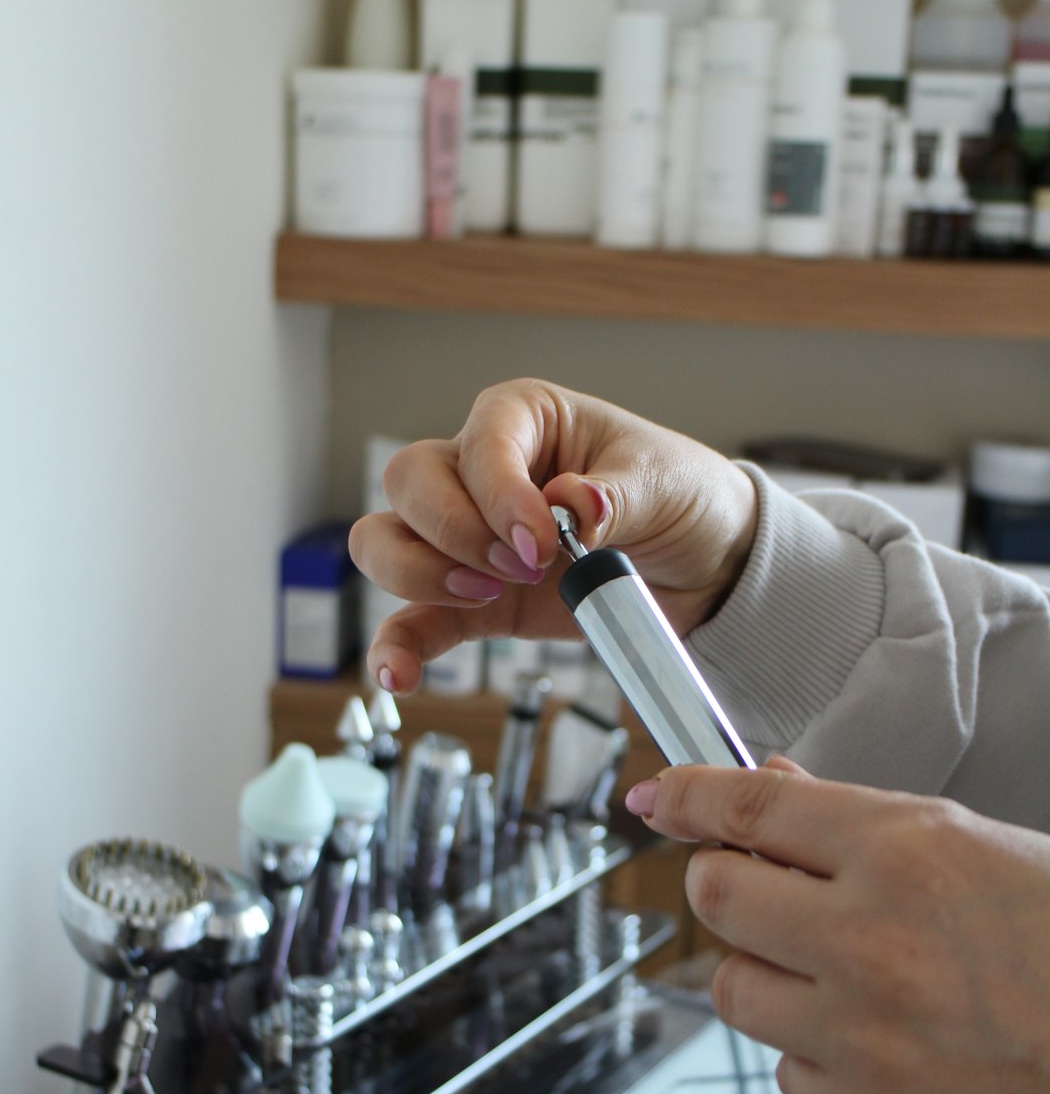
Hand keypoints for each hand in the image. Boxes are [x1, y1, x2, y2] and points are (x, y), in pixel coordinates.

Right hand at [348, 378, 756, 693]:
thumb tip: (571, 503)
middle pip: (410, 482)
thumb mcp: (663, 483)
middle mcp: (480, 471)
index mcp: (524, 419)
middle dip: (454, 531)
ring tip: (487, 598)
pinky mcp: (473, 602)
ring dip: (418, 575)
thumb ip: (613, 494)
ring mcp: (468, 539)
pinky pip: (413, 620)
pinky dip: (399, 647)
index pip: (479, 443)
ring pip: (387, 541)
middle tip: (521, 567)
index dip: (496, 494)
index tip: (538, 542)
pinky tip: (401, 674)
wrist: (706, 564)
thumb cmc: (680, 496)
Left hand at [626, 758, 1049, 1093]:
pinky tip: (880, 1043)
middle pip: (717, 896)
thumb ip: (856, 821)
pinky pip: (788, 1074)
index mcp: (905, 852)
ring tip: (842, 975)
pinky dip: (816, 1056)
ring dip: (769, 973)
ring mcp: (864, 1037)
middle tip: (761, 891)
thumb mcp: (977, 846)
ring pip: (735, 989)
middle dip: (729, 885)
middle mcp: (871, 940)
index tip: (658, 798)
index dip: (686, 797)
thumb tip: (771, 787)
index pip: (747, 808)